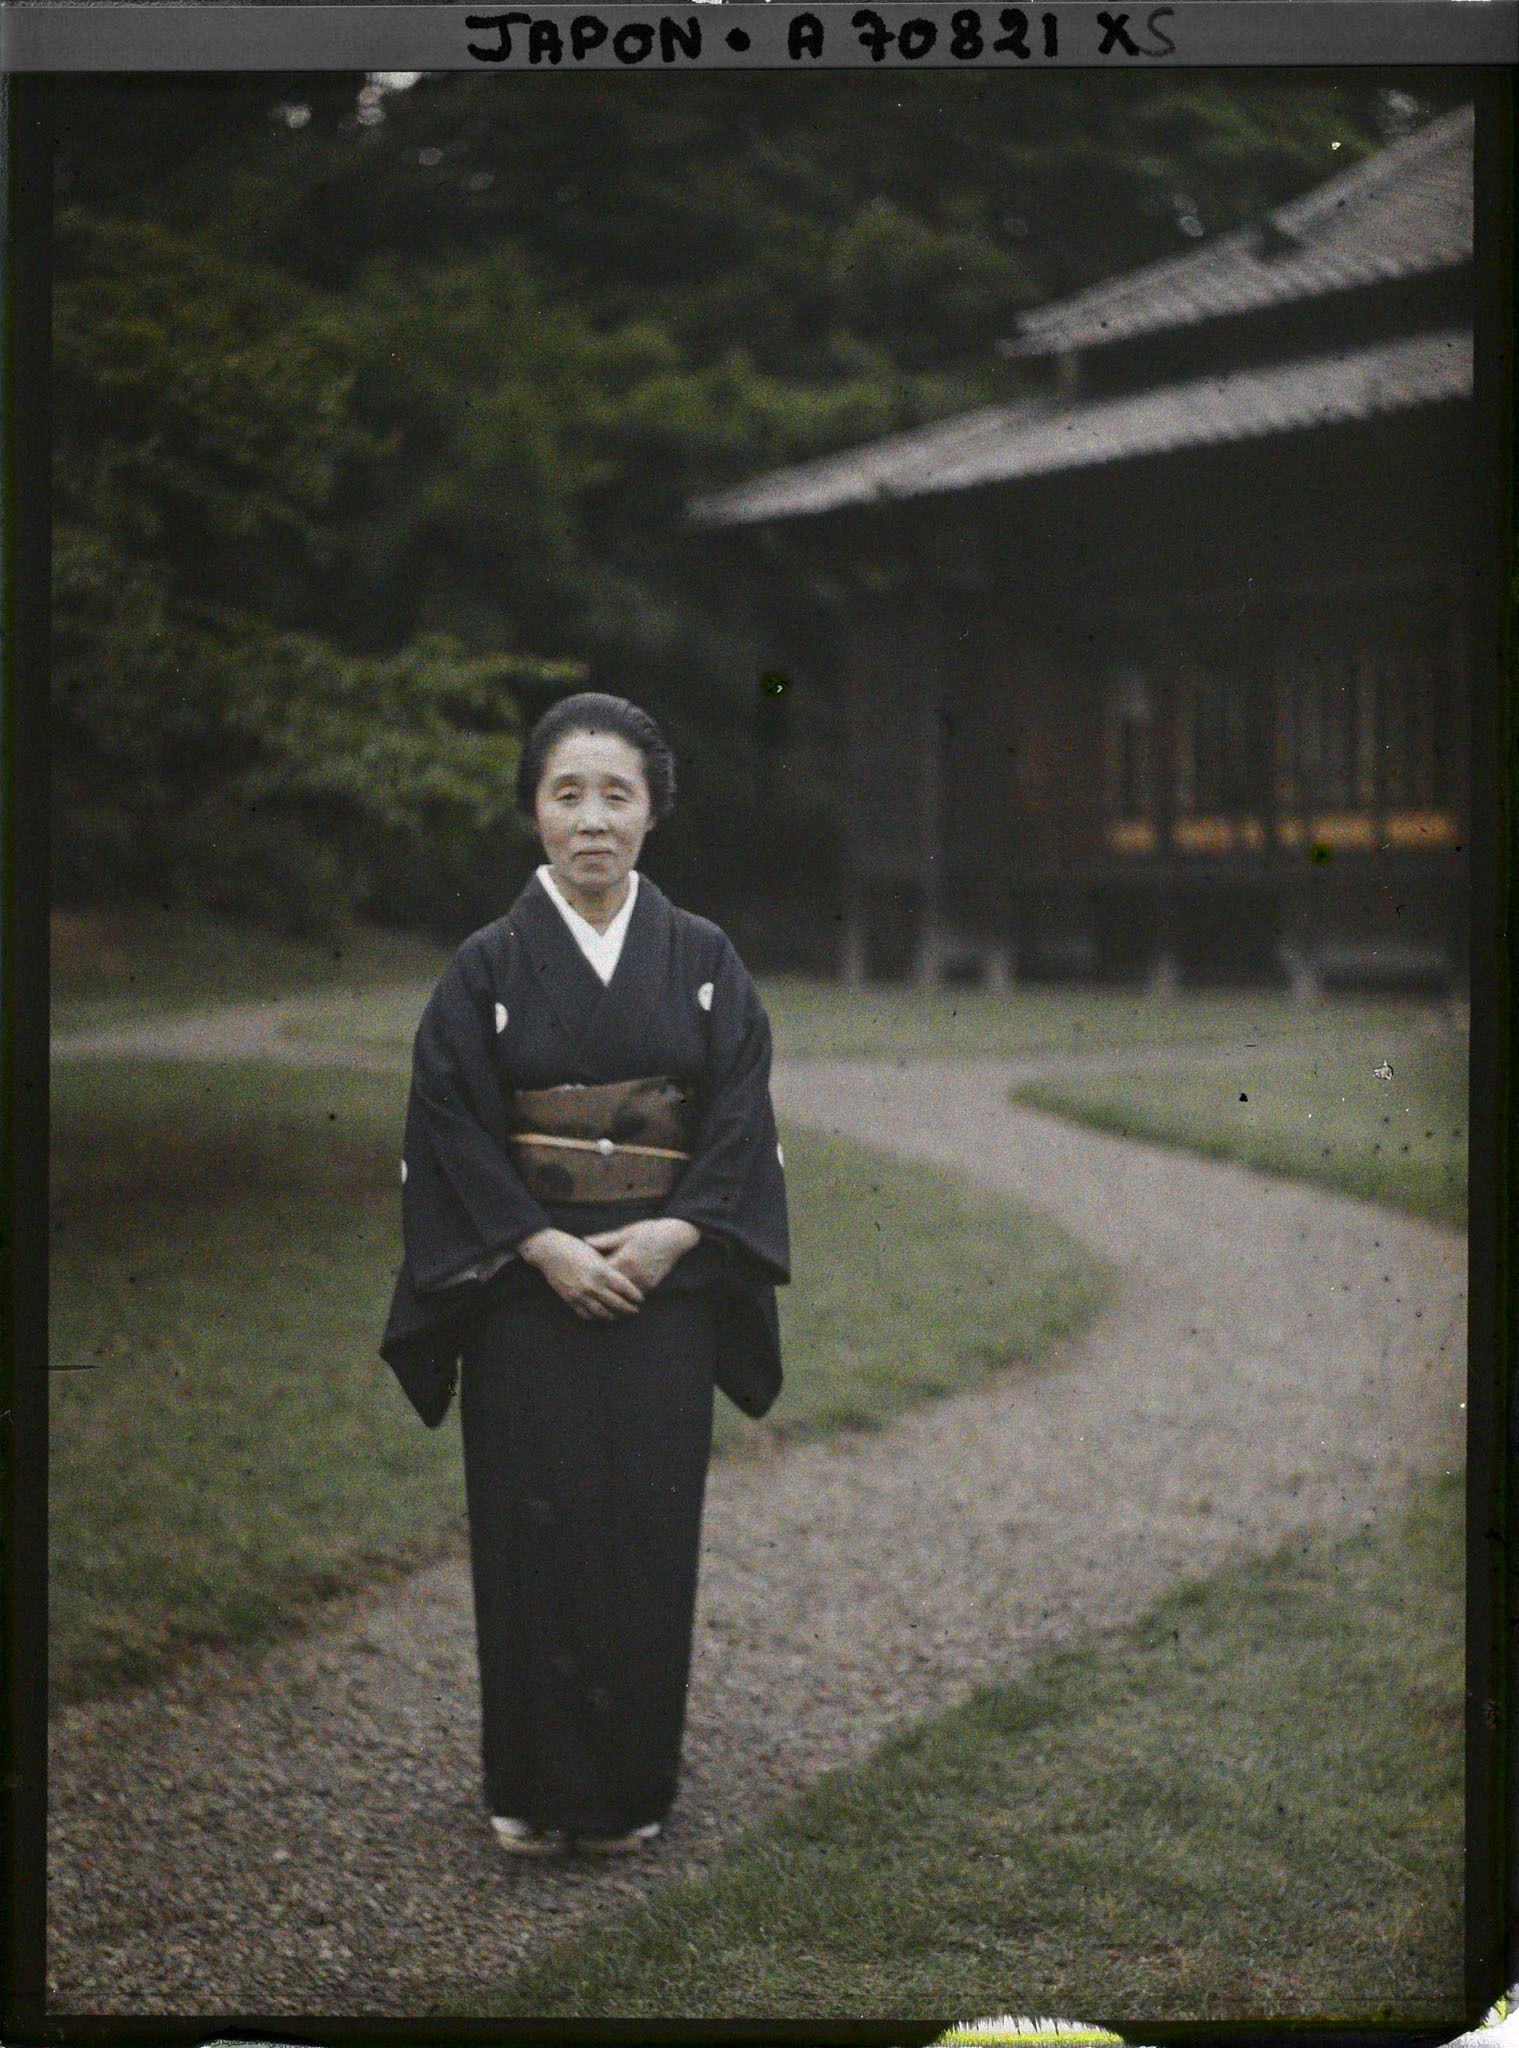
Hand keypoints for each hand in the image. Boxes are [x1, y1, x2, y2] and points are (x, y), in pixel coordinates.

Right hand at [517, 1228, 644, 1320]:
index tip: (641, 1299)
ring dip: (613, 1316)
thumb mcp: (596, 1254)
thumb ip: (608, 1267)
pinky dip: (595, 1317)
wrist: (549, 1251)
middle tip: (635, 1310)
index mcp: (602, 1271)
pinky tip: (600, 1315)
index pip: (624, 1287)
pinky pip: (586, 1314)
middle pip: (616, 1303)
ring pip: (602, 1313)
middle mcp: (593, 1285)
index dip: (634, 1295)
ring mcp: (581, 1295)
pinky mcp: (570, 1300)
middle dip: (628, 1308)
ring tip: (619, 1315)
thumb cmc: (574, 1247)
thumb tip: (623, 1277)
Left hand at [584, 1218, 700, 1294]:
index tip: (580, 1276)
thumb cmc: (649, 1231)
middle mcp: (633, 1274)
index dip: (590, 1275)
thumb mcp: (626, 1232)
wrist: (675, 1237)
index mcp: (624, 1259)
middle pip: (610, 1288)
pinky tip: (618, 1298)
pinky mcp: (651, 1285)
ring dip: (612, 1297)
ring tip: (599, 1300)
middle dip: (598, 1290)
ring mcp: (643, 1281)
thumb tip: (585, 1240)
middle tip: (585, 1292)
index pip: (601, 1273)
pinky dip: (625, 1297)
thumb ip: (605, 1239)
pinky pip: (634, 1295)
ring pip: (623, 1296)